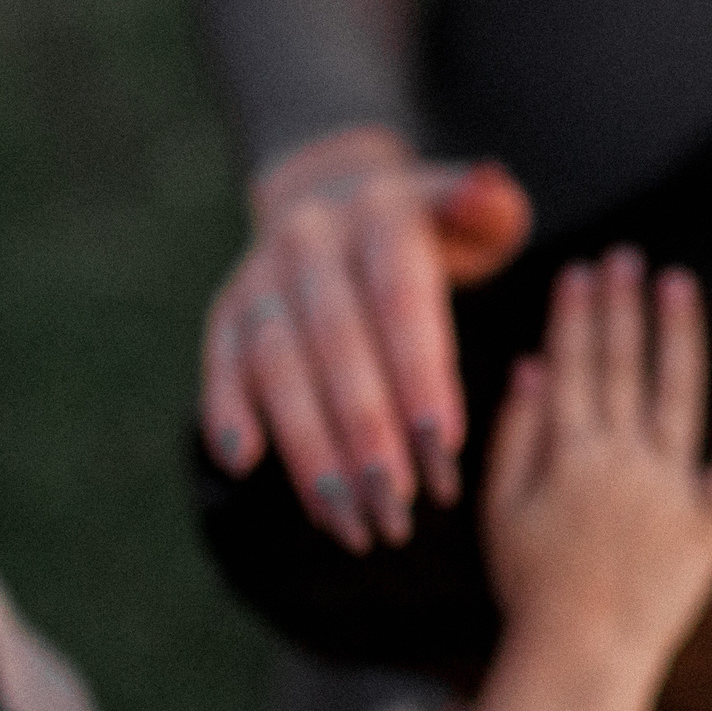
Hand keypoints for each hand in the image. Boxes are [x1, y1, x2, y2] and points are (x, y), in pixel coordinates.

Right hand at [201, 124, 531, 552]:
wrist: (337, 199)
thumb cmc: (430, 233)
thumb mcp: (474, 215)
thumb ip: (492, 213)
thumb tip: (488, 190)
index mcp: (381, 212)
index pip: (400, 299)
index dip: (420, 373)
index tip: (445, 447)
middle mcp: (312, 236)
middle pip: (337, 342)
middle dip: (366, 433)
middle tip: (397, 508)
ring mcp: (263, 273)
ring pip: (279, 364)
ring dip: (308, 449)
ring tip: (346, 520)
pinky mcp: (227, 309)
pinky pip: (220, 362)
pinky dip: (225, 410)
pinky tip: (242, 464)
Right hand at [442, 247, 711, 710]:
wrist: (580, 658)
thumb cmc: (532, 589)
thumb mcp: (501, 510)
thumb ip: (515, 435)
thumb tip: (531, 366)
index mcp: (570, 454)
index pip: (575, 365)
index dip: (579, 313)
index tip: (585, 269)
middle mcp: (623, 461)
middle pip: (625, 368)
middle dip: (625, 307)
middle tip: (630, 257)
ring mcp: (671, 490)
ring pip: (679, 396)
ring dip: (679, 336)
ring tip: (679, 284)